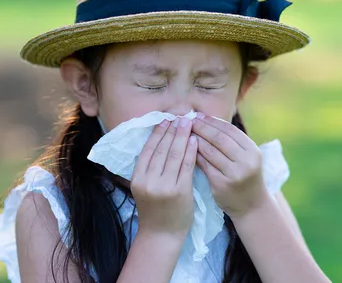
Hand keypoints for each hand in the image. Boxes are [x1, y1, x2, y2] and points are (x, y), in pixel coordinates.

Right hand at [130, 118, 197, 238]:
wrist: (161, 235)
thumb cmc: (154, 209)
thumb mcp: (145, 187)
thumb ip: (150, 167)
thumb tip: (160, 140)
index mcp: (138, 178)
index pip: (148, 149)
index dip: (158, 133)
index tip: (165, 119)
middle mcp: (149, 180)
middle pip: (162, 149)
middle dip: (172, 130)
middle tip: (180, 116)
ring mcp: (164, 186)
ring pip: (174, 154)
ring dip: (182, 136)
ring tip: (188, 123)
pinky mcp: (180, 190)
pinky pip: (186, 166)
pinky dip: (190, 151)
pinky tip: (194, 140)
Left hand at [192, 113, 269, 219]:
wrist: (251, 206)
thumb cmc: (245, 175)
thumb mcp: (246, 156)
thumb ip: (231, 141)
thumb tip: (206, 120)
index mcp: (252, 150)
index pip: (230, 130)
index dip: (212, 121)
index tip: (198, 115)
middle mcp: (245, 161)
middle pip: (219, 139)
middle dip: (202, 128)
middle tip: (188, 121)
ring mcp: (234, 174)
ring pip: (210, 151)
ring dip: (195, 140)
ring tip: (185, 133)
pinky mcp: (221, 184)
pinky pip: (204, 165)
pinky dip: (194, 155)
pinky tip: (186, 149)